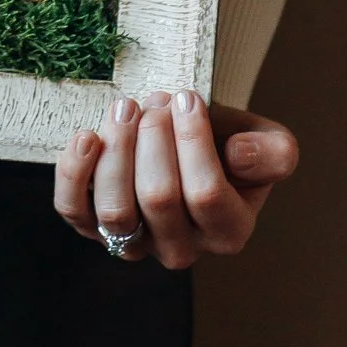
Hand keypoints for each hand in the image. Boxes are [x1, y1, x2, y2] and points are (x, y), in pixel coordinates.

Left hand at [54, 88, 297, 267]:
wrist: (189, 147)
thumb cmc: (227, 144)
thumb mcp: (266, 143)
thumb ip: (272, 153)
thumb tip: (239, 155)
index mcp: (228, 232)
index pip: (206, 195)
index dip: (192, 141)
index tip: (187, 97)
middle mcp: (182, 248)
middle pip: (158, 198)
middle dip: (154, 137)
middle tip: (157, 99)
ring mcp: (135, 243)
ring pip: (115, 211)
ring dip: (117, 149)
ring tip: (126, 108)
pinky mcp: (94, 228)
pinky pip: (74, 211)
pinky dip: (74, 173)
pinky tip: (88, 136)